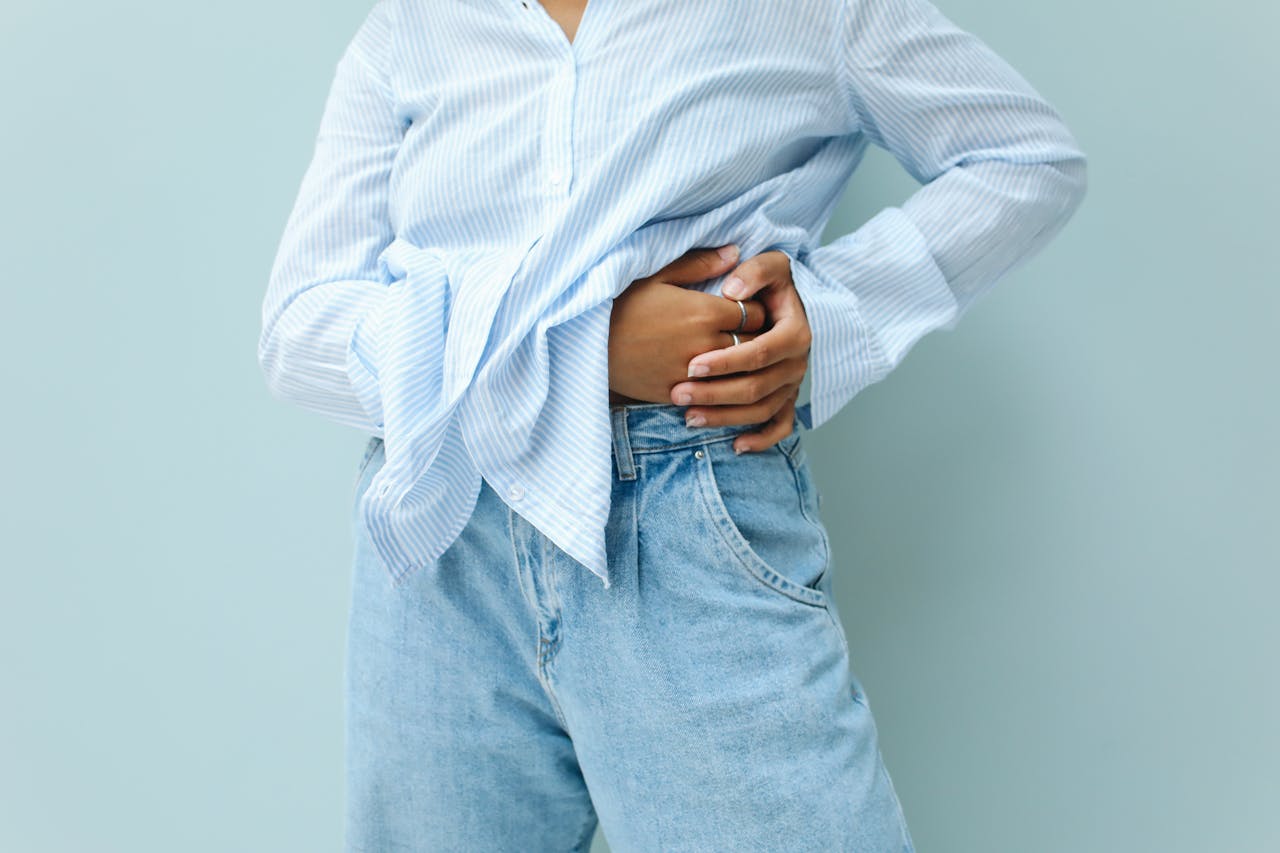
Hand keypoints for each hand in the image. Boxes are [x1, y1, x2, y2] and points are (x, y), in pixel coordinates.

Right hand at [608, 244, 769, 403]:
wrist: (584, 342)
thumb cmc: (621, 302)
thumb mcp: (656, 275)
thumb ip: (700, 264)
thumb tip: (735, 253)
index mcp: (706, 312)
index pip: (756, 313)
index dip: (756, 311)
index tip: (748, 310)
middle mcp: (705, 345)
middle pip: (753, 345)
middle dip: (754, 339)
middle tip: (747, 334)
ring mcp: (693, 373)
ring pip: (737, 374)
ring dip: (739, 365)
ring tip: (735, 357)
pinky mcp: (678, 394)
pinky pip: (712, 394)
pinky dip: (716, 385)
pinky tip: (711, 377)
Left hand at [670, 249, 811, 453]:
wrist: (786, 301)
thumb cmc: (770, 283)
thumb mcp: (770, 265)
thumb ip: (754, 271)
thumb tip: (732, 289)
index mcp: (795, 333)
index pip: (759, 354)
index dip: (726, 362)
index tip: (692, 364)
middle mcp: (797, 363)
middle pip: (756, 387)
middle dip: (715, 393)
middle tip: (678, 394)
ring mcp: (793, 384)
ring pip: (761, 410)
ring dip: (725, 418)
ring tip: (689, 418)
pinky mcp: (788, 398)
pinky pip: (780, 426)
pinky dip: (761, 440)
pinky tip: (735, 445)